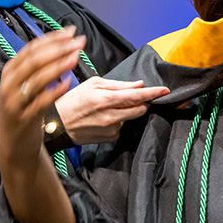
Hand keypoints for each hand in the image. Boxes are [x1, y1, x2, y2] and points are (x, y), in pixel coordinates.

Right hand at [0, 27, 84, 175]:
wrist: (15, 143)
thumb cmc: (26, 109)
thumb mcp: (26, 84)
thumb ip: (39, 66)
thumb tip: (63, 45)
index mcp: (11, 71)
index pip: (31, 48)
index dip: (52, 38)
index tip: (71, 32)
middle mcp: (10, 84)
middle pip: (34, 60)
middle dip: (59, 48)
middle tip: (78, 42)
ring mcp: (15, 101)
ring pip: (37, 78)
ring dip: (58, 66)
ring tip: (75, 57)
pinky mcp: (24, 117)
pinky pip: (40, 101)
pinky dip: (55, 91)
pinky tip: (68, 83)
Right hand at [54, 76, 169, 144]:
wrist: (57, 125)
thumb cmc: (73, 100)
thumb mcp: (93, 84)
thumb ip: (118, 84)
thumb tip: (138, 85)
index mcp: (106, 99)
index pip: (136, 96)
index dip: (153, 93)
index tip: (165, 90)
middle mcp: (111, 116)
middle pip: (140, 109)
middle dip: (140, 102)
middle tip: (129, 97)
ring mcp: (111, 129)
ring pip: (130, 118)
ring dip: (126, 111)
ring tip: (106, 108)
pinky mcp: (110, 138)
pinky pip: (122, 127)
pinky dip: (118, 121)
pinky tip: (103, 119)